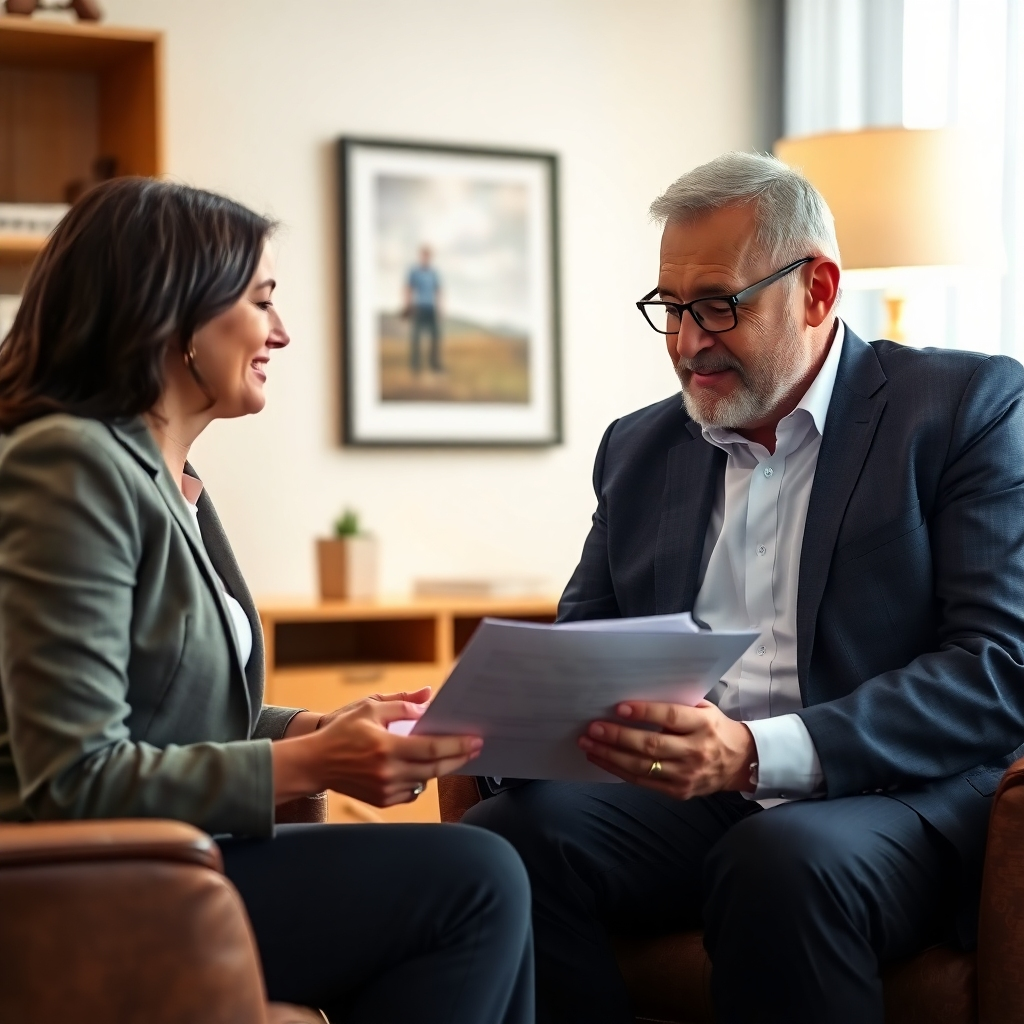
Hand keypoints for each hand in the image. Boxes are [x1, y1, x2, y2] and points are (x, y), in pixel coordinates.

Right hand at [273, 689, 481, 806]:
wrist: (315, 763)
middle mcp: (388, 772)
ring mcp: (385, 789)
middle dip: (459, 757)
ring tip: (455, 755)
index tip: (475, 739)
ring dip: (442, 768)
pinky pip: (412, 790)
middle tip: (475, 747)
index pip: (432, 749)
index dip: (457, 745)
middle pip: (435, 768)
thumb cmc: (342, 731)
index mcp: (386, 748)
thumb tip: (428, 699)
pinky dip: (422, 778)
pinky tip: (426, 767)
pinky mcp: (382, 800)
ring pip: (426, 780)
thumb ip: (402, 703)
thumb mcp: (370, 707)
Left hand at [577, 699, 755, 799]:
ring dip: (610, 756)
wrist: (739, 762)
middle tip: (593, 728)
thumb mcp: (703, 709)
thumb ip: (676, 704)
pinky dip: (618, 770)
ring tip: (588, 744)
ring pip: (642, 767)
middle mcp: (695, 751)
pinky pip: (642, 782)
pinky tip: (601, 759)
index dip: (644, 712)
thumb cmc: (713, 728)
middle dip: (617, 736)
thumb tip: (635, 694)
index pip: (670, 717)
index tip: (618, 707)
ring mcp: (686, 775)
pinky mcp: (678, 791)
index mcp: (703, 724)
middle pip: (651, 745)